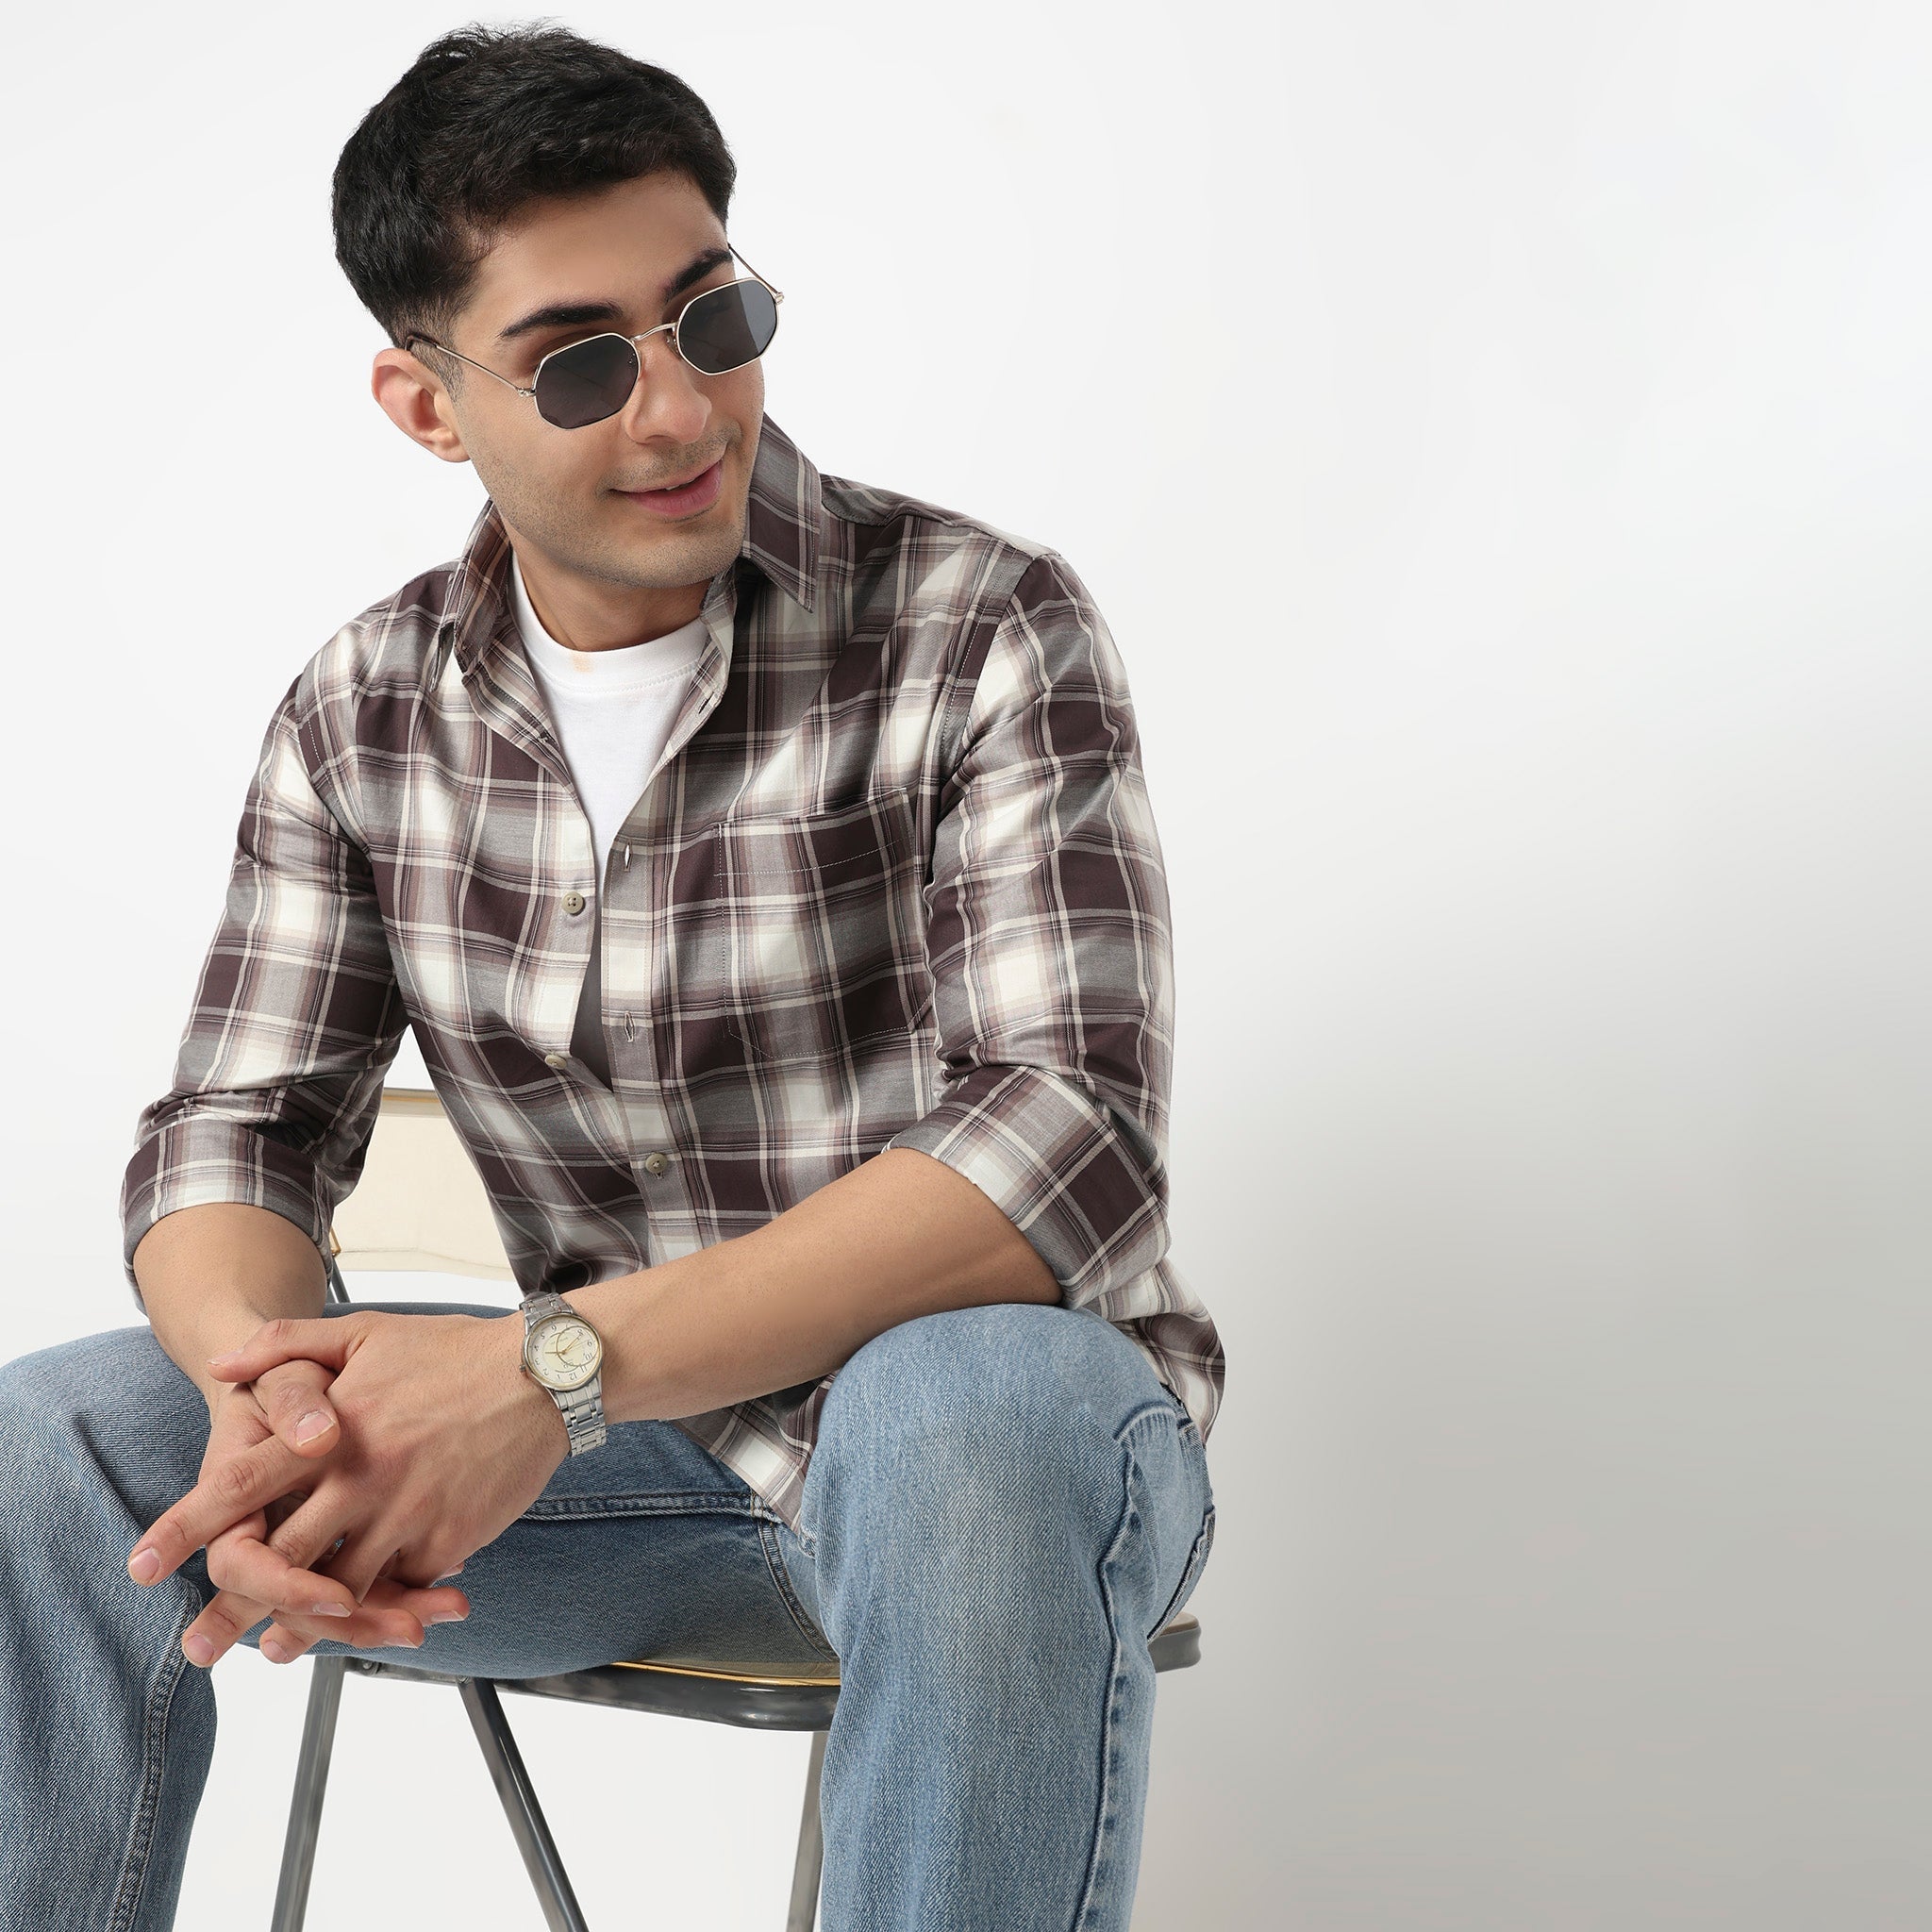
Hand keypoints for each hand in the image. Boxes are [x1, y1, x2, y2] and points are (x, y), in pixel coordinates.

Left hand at [138, 1310, 568, 1666]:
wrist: (542, 1375)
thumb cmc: (450, 1351)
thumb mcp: (365, 1332)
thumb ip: (287, 1345)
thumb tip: (220, 1365)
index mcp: (331, 1431)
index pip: (240, 1487)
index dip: (185, 1528)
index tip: (141, 1566)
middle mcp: (360, 1480)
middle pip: (277, 1561)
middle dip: (230, 1610)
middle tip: (195, 1646)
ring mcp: (404, 1515)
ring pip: (337, 1590)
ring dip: (300, 1625)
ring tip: (272, 1650)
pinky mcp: (446, 1540)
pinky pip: (402, 1587)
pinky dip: (379, 1607)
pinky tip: (363, 1621)